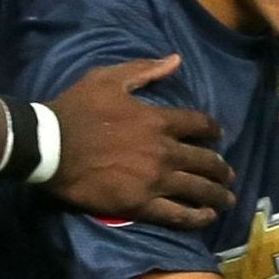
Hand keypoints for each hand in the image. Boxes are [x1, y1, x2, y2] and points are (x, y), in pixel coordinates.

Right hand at [46, 54, 235, 228]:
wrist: (49, 146)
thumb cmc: (77, 109)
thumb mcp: (109, 78)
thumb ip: (145, 70)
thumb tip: (176, 60)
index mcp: (158, 120)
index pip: (199, 124)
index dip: (213, 130)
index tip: (219, 136)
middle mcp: (164, 151)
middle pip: (205, 161)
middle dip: (221, 169)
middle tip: (229, 176)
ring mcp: (155, 180)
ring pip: (198, 189)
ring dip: (217, 195)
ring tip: (227, 200)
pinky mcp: (140, 204)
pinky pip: (177, 214)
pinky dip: (196, 217)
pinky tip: (208, 217)